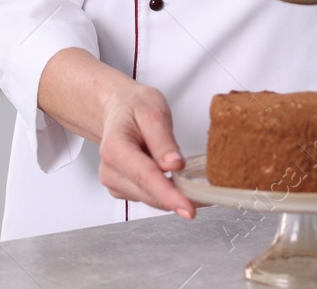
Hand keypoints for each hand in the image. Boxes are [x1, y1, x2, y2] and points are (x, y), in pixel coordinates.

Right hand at [97, 82, 197, 217]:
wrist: (118, 108)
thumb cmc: (134, 107)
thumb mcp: (153, 112)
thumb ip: (163, 140)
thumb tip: (175, 164)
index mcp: (115, 148)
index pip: (145, 176)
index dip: (168, 195)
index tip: (188, 209)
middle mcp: (110, 169)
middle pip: (148, 192)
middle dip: (177, 198)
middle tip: (206, 197)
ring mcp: (113, 182)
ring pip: (149, 198)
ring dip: (171, 195)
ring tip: (188, 178)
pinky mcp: (121, 189)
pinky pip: (147, 197)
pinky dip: (163, 192)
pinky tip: (170, 176)